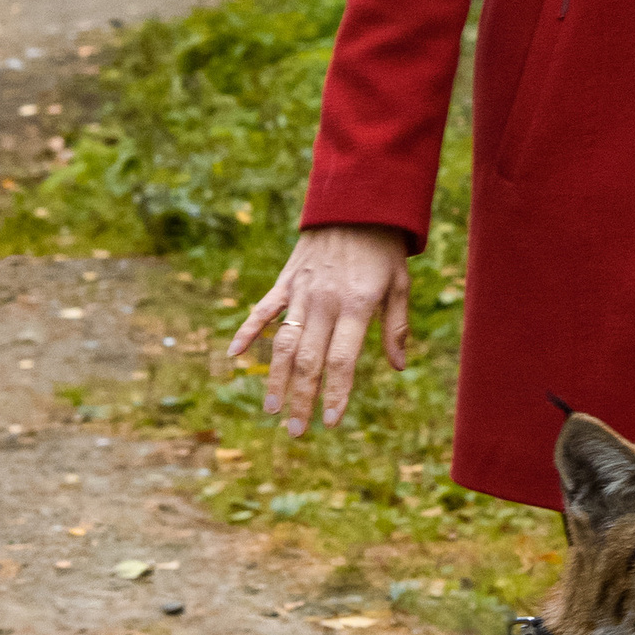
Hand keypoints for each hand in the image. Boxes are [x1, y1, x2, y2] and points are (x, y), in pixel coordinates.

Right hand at [231, 224, 412, 435]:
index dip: (336, 393)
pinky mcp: (286, 281)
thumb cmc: (383, 248)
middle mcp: (324, 302)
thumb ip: (395, 327)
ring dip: (276, 378)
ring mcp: (301, 292)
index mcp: (356, 306)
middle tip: (297, 431)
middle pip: (309, 360)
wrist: (356, 203)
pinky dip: (246, 332)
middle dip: (303, 399)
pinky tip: (234, 357)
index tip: (330, 422)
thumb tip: (398, 366)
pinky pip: (262, 310)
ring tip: (271, 409)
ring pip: (284, 343)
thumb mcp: (400, 284)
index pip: (342, 361)